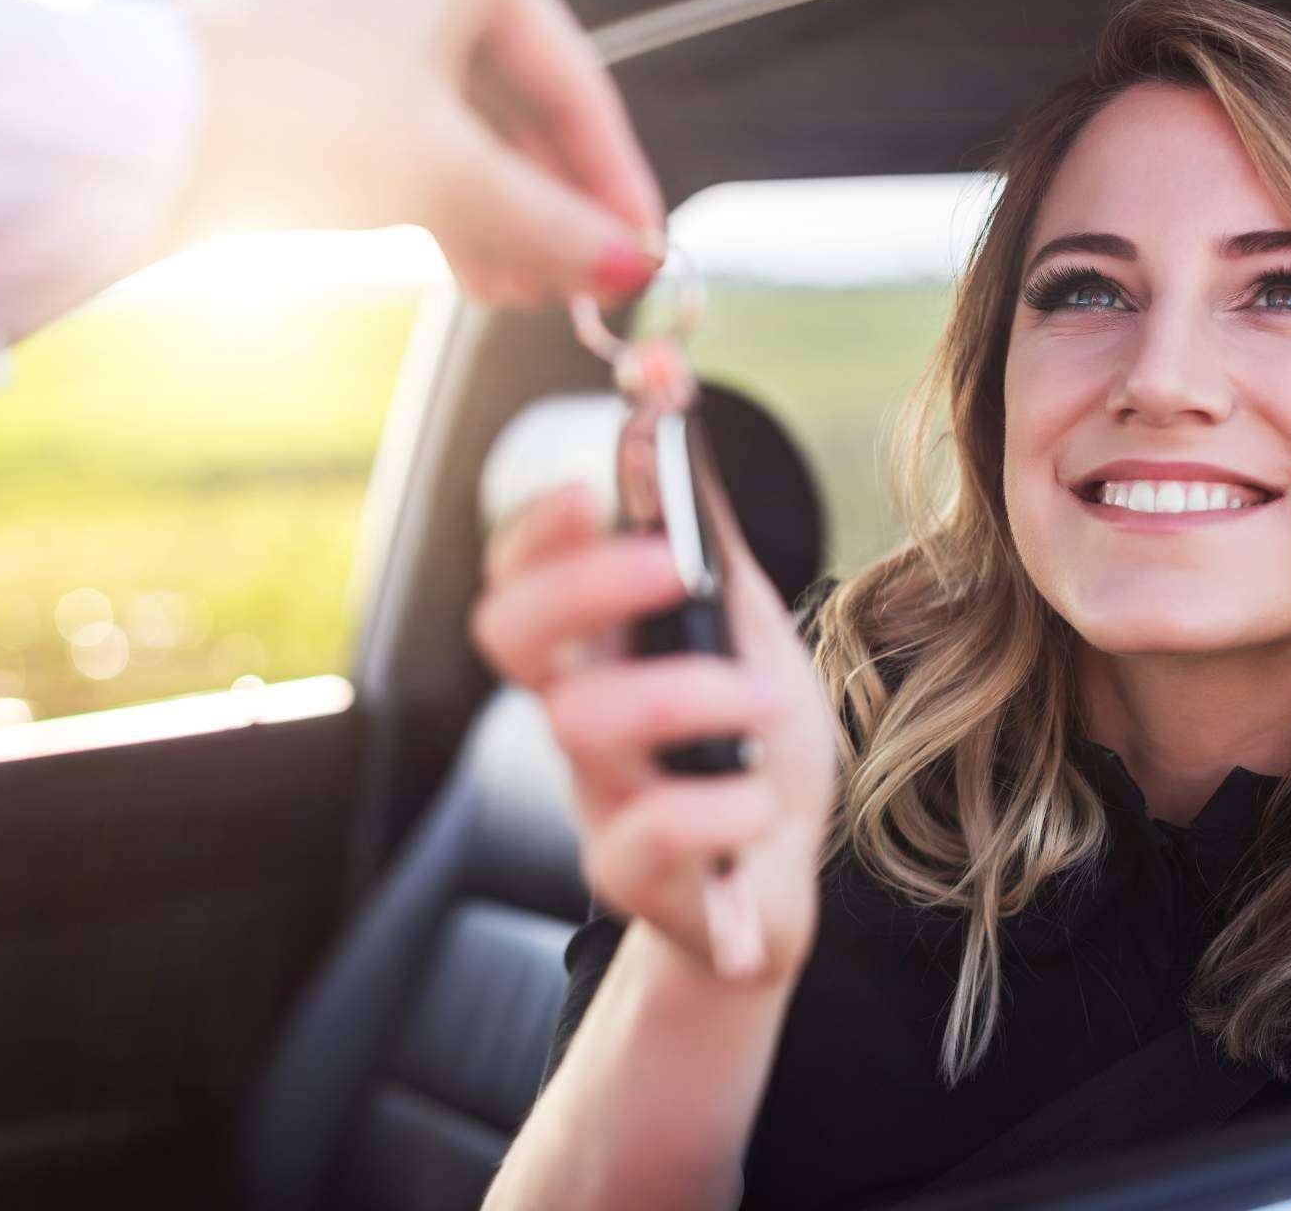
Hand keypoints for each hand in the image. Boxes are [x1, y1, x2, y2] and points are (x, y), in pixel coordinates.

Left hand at [167, 0, 664, 305]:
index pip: (577, 85)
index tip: (645, 255)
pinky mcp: (320, 66)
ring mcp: (362, 14)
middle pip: (523, 109)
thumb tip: (633, 267)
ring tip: (527, 297)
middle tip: (587, 289)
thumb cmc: (296, 124)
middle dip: (556, 211)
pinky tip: (475, 272)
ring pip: (470, 131)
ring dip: (507, 220)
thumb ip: (555, 224)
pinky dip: (451, 204)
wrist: (128, 139)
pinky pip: (416, 137)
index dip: (617, 182)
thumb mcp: (449, 180)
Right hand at [470, 484, 839, 987]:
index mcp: (602, 650)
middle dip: (586, 581)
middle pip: (511, 633)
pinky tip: (761, 804)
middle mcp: (582, 715)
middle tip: (678, 567)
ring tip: (762, 699)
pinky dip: (718, 808)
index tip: (595, 486)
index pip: (520, 574)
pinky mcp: (638, 876)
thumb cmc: (752, 746)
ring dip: (683, 694)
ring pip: (581, 724)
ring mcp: (600, 795)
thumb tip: (674, 407)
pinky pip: (645, 837)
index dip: (539, 526)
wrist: (779, 883)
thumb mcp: (747, 624)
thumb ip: (709, 533)